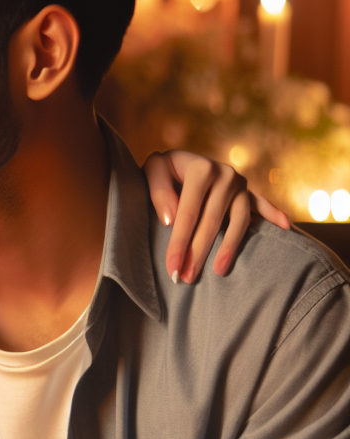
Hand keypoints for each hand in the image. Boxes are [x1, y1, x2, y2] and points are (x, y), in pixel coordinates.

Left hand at [143, 150, 289, 281]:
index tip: (172, 268)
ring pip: (238, 221)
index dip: (179, 243)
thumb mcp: (153, 170)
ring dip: (229, 248)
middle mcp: (225, 175)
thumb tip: (171, 220)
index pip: (188, 214)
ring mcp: (240, 184)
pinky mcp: (249, 192)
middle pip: (212, 222)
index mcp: (201, 169)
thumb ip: (158, 191)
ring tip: (219, 271)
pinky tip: (285, 228)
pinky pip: (263, 206)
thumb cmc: (164, 170)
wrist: (180, 160)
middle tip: (188, 278)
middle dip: (198, 253)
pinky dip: (274, 215)